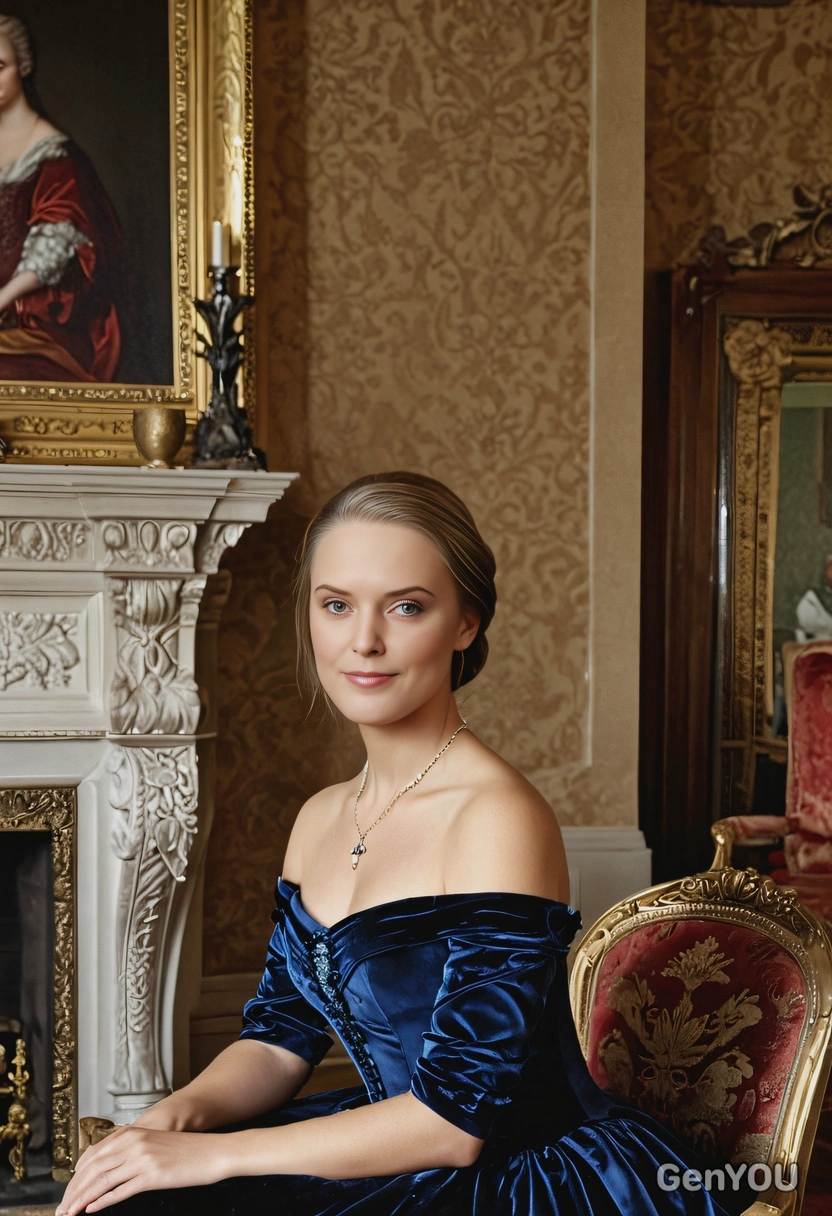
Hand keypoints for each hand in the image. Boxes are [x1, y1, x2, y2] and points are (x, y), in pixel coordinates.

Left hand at [56, 1126, 227, 1214]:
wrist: (212, 1152)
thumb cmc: (185, 1151)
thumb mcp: (153, 1143)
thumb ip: (129, 1151)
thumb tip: (105, 1169)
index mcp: (132, 1134)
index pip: (92, 1155)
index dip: (75, 1176)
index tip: (67, 1192)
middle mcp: (134, 1143)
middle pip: (92, 1169)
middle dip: (73, 1191)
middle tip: (62, 1209)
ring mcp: (142, 1159)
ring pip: (102, 1181)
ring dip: (82, 1200)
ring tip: (71, 1213)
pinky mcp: (152, 1175)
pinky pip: (120, 1190)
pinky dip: (102, 1201)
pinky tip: (91, 1209)